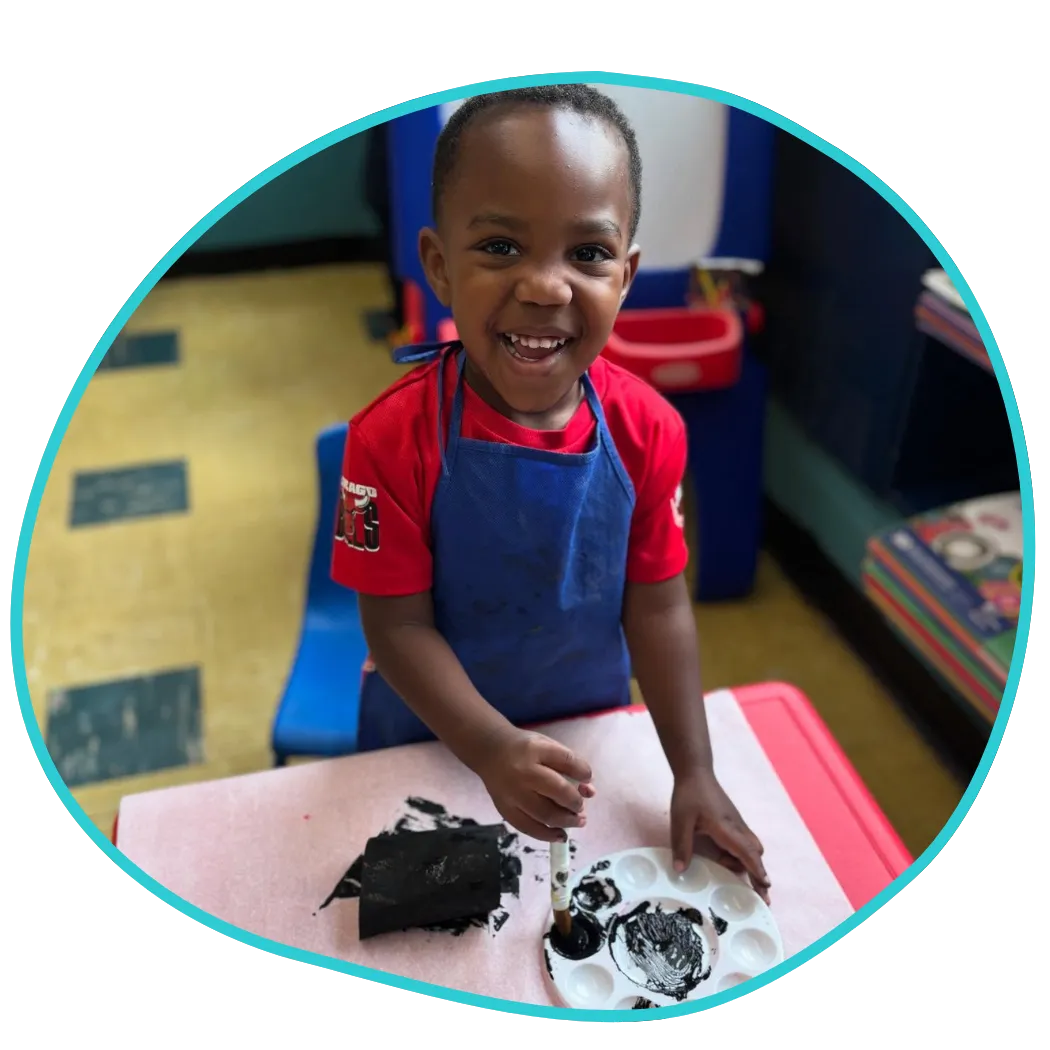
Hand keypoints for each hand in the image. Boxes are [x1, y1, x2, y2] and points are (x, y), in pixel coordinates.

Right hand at [475, 728, 595, 842]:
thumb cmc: (524, 750)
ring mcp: (512, 793)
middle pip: (558, 791)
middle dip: (576, 803)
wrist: (489, 751)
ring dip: (567, 821)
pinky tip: (561, 836)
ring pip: (545, 814)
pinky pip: (528, 828)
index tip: (587, 780)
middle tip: (581, 807)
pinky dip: (547, 835)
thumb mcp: (547, 747)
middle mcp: (523, 771)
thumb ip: (569, 765)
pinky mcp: (504, 809)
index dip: (583, 773)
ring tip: (578, 821)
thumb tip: (589, 791)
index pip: (567, 761)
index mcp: (536, 749)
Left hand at [670, 770, 770, 902]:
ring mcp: (737, 824)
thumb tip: (681, 870)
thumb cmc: (689, 795)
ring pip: (750, 848)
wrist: (696, 773)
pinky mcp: (733, 822)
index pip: (746, 851)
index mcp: (726, 828)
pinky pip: (743, 843)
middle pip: (755, 853)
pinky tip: (726, 860)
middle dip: (759, 873)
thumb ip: (682, 846)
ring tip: (735, 878)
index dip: (756, 870)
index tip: (766, 886)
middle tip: (760, 895)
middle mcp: (737, 827)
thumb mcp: (681, 821)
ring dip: (748, 863)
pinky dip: (742, 855)